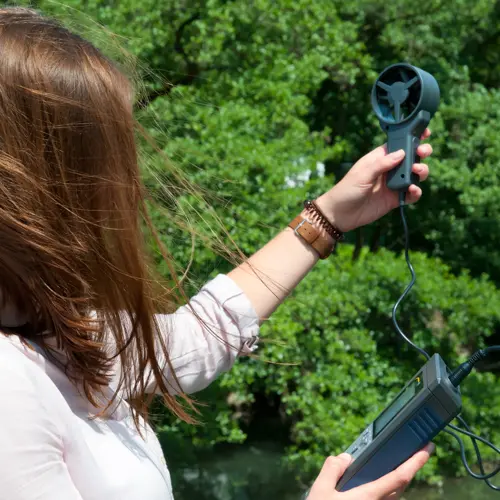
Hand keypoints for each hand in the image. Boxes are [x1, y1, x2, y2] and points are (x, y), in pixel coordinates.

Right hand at [306, 443, 433, 499]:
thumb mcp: (320, 490)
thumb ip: (332, 469)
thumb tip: (345, 457)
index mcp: (368, 496)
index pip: (400, 476)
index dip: (416, 461)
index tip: (427, 449)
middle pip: (400, 487)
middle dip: (408, 470)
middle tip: (411, 455)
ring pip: (391, 497)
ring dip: (392, 484)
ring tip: (386, 471)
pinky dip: (381, 493)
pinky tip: (366, 488)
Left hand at [316, 129, 431, 231]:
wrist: (340, 215)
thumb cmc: (346, 190)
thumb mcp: (362, 174)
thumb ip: (382, 164)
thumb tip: (402, 152)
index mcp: (379, 158)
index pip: (398, 144)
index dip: (411, 138)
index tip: (424, 133)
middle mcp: (388, 170)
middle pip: (410, 158)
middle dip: (420, 153)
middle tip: (423, 153)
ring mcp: (392, 185)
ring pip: (414, 175)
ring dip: (420, 172)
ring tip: (417, 172)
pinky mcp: (394, 200)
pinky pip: (411, 194)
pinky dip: (415, 192)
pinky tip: (412, 190)